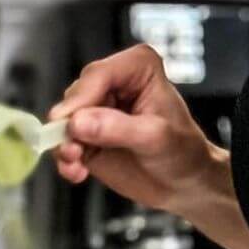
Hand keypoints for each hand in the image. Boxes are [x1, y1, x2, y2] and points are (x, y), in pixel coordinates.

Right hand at [47, 43, 214, 213]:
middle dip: (70, 125)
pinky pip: (62, 141)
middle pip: (76, 96)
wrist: (185, 182)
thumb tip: (78, 122)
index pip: (100, 74)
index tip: (73, 124)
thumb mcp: (157, 138)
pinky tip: (77, 172)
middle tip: (75, 151)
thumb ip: (118, 128)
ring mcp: (98, 108)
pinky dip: (65, 159)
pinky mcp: (87, 133)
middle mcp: (114, 82)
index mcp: (139, 67)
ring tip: (76, 164)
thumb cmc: (184, 152)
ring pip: (63, 119)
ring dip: (64, 144)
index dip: (83, 98)